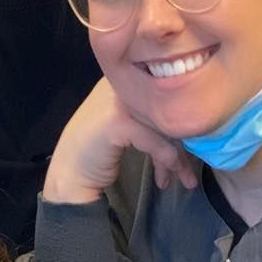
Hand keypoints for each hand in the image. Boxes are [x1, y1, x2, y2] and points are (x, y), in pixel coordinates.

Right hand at [44, 79, 196, 203]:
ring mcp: (117, 101)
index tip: (188, 153)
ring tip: (186, 180)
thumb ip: (151, 119)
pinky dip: (165, 159)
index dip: (180, 126)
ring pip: (164, 126)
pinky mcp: (117, 122)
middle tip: (190, 174)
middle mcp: (121, 84)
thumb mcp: (130, 129)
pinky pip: (154, 139)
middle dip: (183, 145)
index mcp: (125, 80)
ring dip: (178, 157)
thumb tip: (192, 127)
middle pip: (167, 111)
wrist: (69, 174)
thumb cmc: (99, 152)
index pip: (165, 96)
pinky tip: (164, 177)